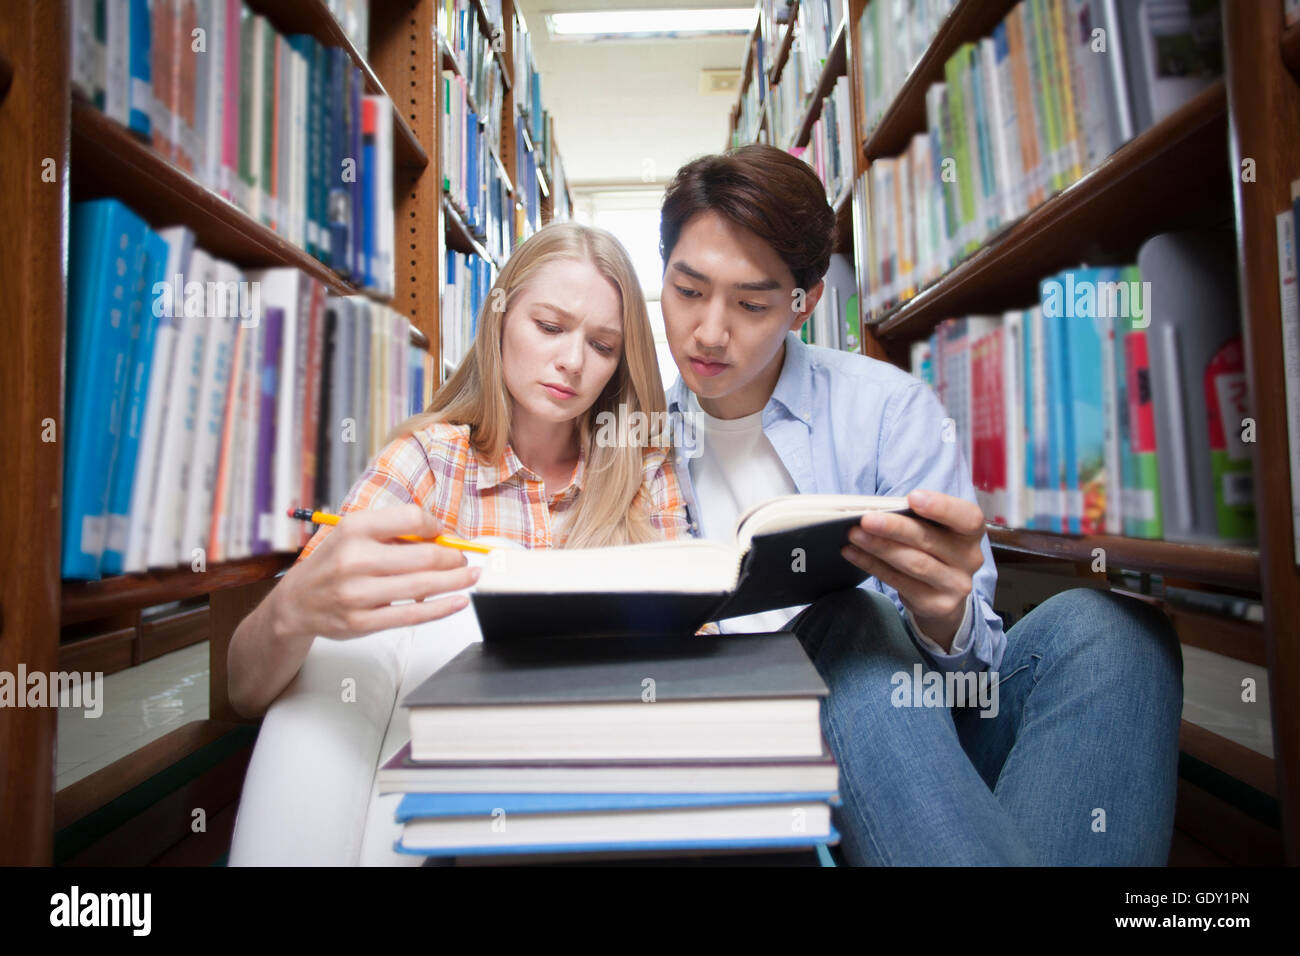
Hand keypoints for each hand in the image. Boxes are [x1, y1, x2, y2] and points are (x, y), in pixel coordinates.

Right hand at [272, 504, 480, 641]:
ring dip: (455, 581)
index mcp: (354, 528)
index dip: (437, 526)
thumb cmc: (335, 562)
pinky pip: (412, 615)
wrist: (298, 601)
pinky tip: (459, 601)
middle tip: (463, 559)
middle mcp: (354, 558)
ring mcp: (357, 593)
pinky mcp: (362, 621)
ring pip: (423, 586)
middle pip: (424, 556)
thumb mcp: (354, 533)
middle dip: (453, 558)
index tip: (444, 534)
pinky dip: (442, 608)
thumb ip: (394, 531)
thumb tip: (442, 538)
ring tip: (470, 577)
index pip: (411, 518)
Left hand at [840, 490, 985, 649]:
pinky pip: (899, 582)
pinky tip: (853, 553)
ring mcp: (955, 585)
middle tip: (866, 519)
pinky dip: (873, 565)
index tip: (912, 498)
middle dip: (895, 528)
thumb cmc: (934, 548)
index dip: (941, 507)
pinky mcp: (936, 604)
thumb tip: (878, 510)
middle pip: (930, 540)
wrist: (945, 593)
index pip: (967, 517)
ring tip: (854, 535)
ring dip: (880, 547)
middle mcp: (970, 559)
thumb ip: (918, 519)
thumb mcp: (936, 530)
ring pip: (914, 563)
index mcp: (971, 532)